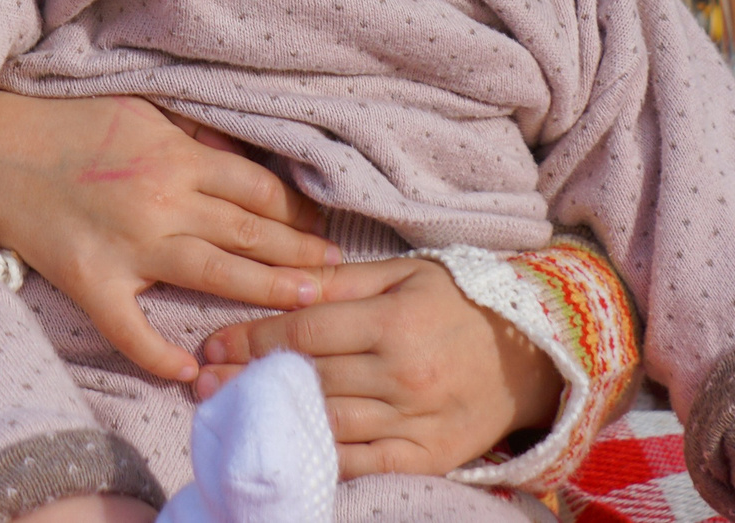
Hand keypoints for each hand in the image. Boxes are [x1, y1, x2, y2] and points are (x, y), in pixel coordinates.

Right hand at [0, 91, 340, 383]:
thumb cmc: (67, 123)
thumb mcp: (143, 110)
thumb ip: (193, 136)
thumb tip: (241, 156)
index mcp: (178, 157)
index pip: (258, 189)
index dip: (296, 211)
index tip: (322, 227)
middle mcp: (164, 201)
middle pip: (250, 231)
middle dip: (299, 254)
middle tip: (336, 273)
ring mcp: (130, 246)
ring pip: (213, 273)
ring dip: (263, 289)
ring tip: (305, 303)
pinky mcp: (92, 281)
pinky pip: (130, 328)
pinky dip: (158, 354)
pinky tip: (189, 372)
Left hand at [195, 256, 562, 478]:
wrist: (532, 358)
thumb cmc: (459, 305)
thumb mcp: (409, 274)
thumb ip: (346, 280)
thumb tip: (287, 279)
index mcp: (395, 319)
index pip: (307, 328)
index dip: (253, 337)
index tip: (213, 343)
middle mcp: (402, 373)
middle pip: (309, 376)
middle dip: (248, 378)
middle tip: (201, 380)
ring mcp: (413, 420)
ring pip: (327, 420)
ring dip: (270, 417)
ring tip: (226, 411)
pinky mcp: (423, 457)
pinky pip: (359, 461)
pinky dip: (317, 456)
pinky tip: (279, 447)